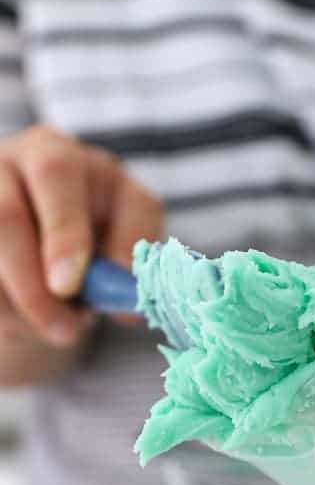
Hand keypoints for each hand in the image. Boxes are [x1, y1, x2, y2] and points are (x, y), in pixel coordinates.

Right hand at [0, 124, 161, 348]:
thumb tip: (126, 305)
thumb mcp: (125, 228)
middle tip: (63, 328)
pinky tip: (28, 323)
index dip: (64, 233)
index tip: (70, 286)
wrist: (51, 248)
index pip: (55, 174)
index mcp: (55, 153)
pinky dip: (5, 315)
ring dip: (21, 308)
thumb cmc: (95, 230)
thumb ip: (131, 254)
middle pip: (5, 217)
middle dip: (33, 282)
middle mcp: (4, 167)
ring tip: (59, 330)